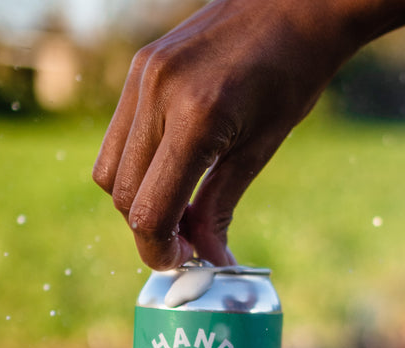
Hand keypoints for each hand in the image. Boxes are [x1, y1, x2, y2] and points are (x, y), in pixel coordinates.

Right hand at [92, 0, 404, 268]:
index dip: (160, 251)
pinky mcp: (139, 68)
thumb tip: (208, 260)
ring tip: (180, 209)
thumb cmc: (292, 75)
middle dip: (150, 230)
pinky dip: (136, 168)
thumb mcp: (260, 150)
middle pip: (122, 196)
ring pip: (109, 170)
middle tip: (187, 244)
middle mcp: (156, 94)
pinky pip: (119, 138)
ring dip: (138, 201)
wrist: (294, 4)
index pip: (150, 210)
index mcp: (195, 119)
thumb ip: (221, 207)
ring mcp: (141, 76)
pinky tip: (171, 172)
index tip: (181, 265)